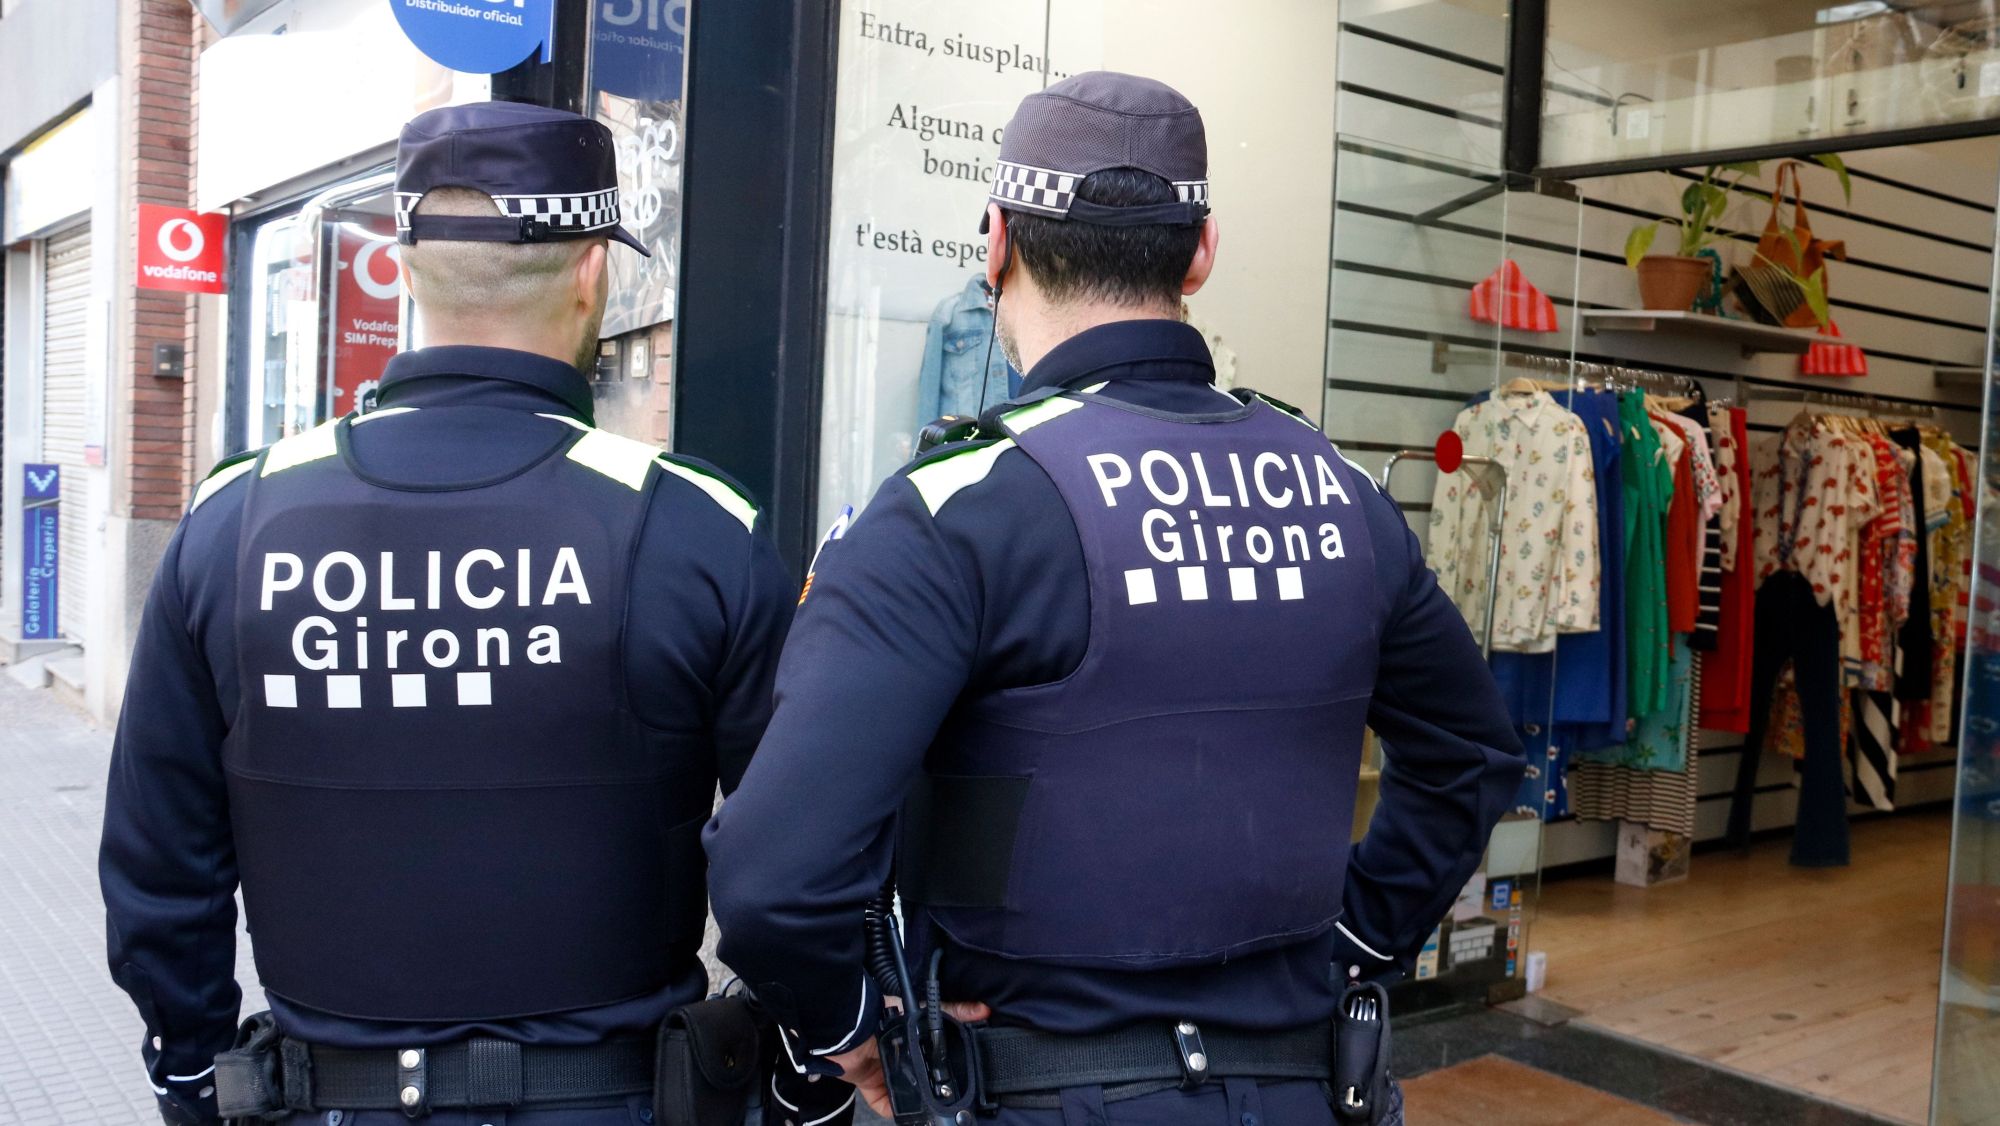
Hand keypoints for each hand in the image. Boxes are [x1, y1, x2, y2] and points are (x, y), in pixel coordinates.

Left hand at [825, 1001, 991, 1119]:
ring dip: (917, 1100)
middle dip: (931, 1086)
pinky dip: (899, 1111)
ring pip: (907, 1096)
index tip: (960, 1073)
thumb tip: (983, 1009)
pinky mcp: (874, 1090)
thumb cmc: (885, 1016)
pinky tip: (911, 1112)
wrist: (851, 1032)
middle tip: (948, 1094)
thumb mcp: (924, 1011)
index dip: (944, 1065)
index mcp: (911, 1042)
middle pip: (921, 1079)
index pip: (932, 1057)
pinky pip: (889, 1106)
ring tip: (935, 1106)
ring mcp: (886, 1076)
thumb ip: (953, 1011)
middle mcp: (900, 1060)